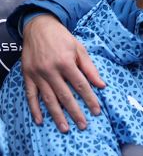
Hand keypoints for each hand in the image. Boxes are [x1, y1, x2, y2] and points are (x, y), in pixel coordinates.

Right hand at [22, 14, 104, 132]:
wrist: (38, 27)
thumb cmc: (62, 38)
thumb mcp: (80, 49)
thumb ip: (90, 69)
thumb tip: (102, 85)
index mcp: (65, 62)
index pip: (81, 85)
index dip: (90, 99)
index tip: (96, 111)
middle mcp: (50, 70)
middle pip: (65, 96)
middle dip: (75, 112)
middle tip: (83, 126)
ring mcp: (37, 74)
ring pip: (48, 99)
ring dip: (57, 115)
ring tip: (65, 129)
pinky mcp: (27, 76)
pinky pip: (31, 95)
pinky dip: (34, 109)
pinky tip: (40, 121)